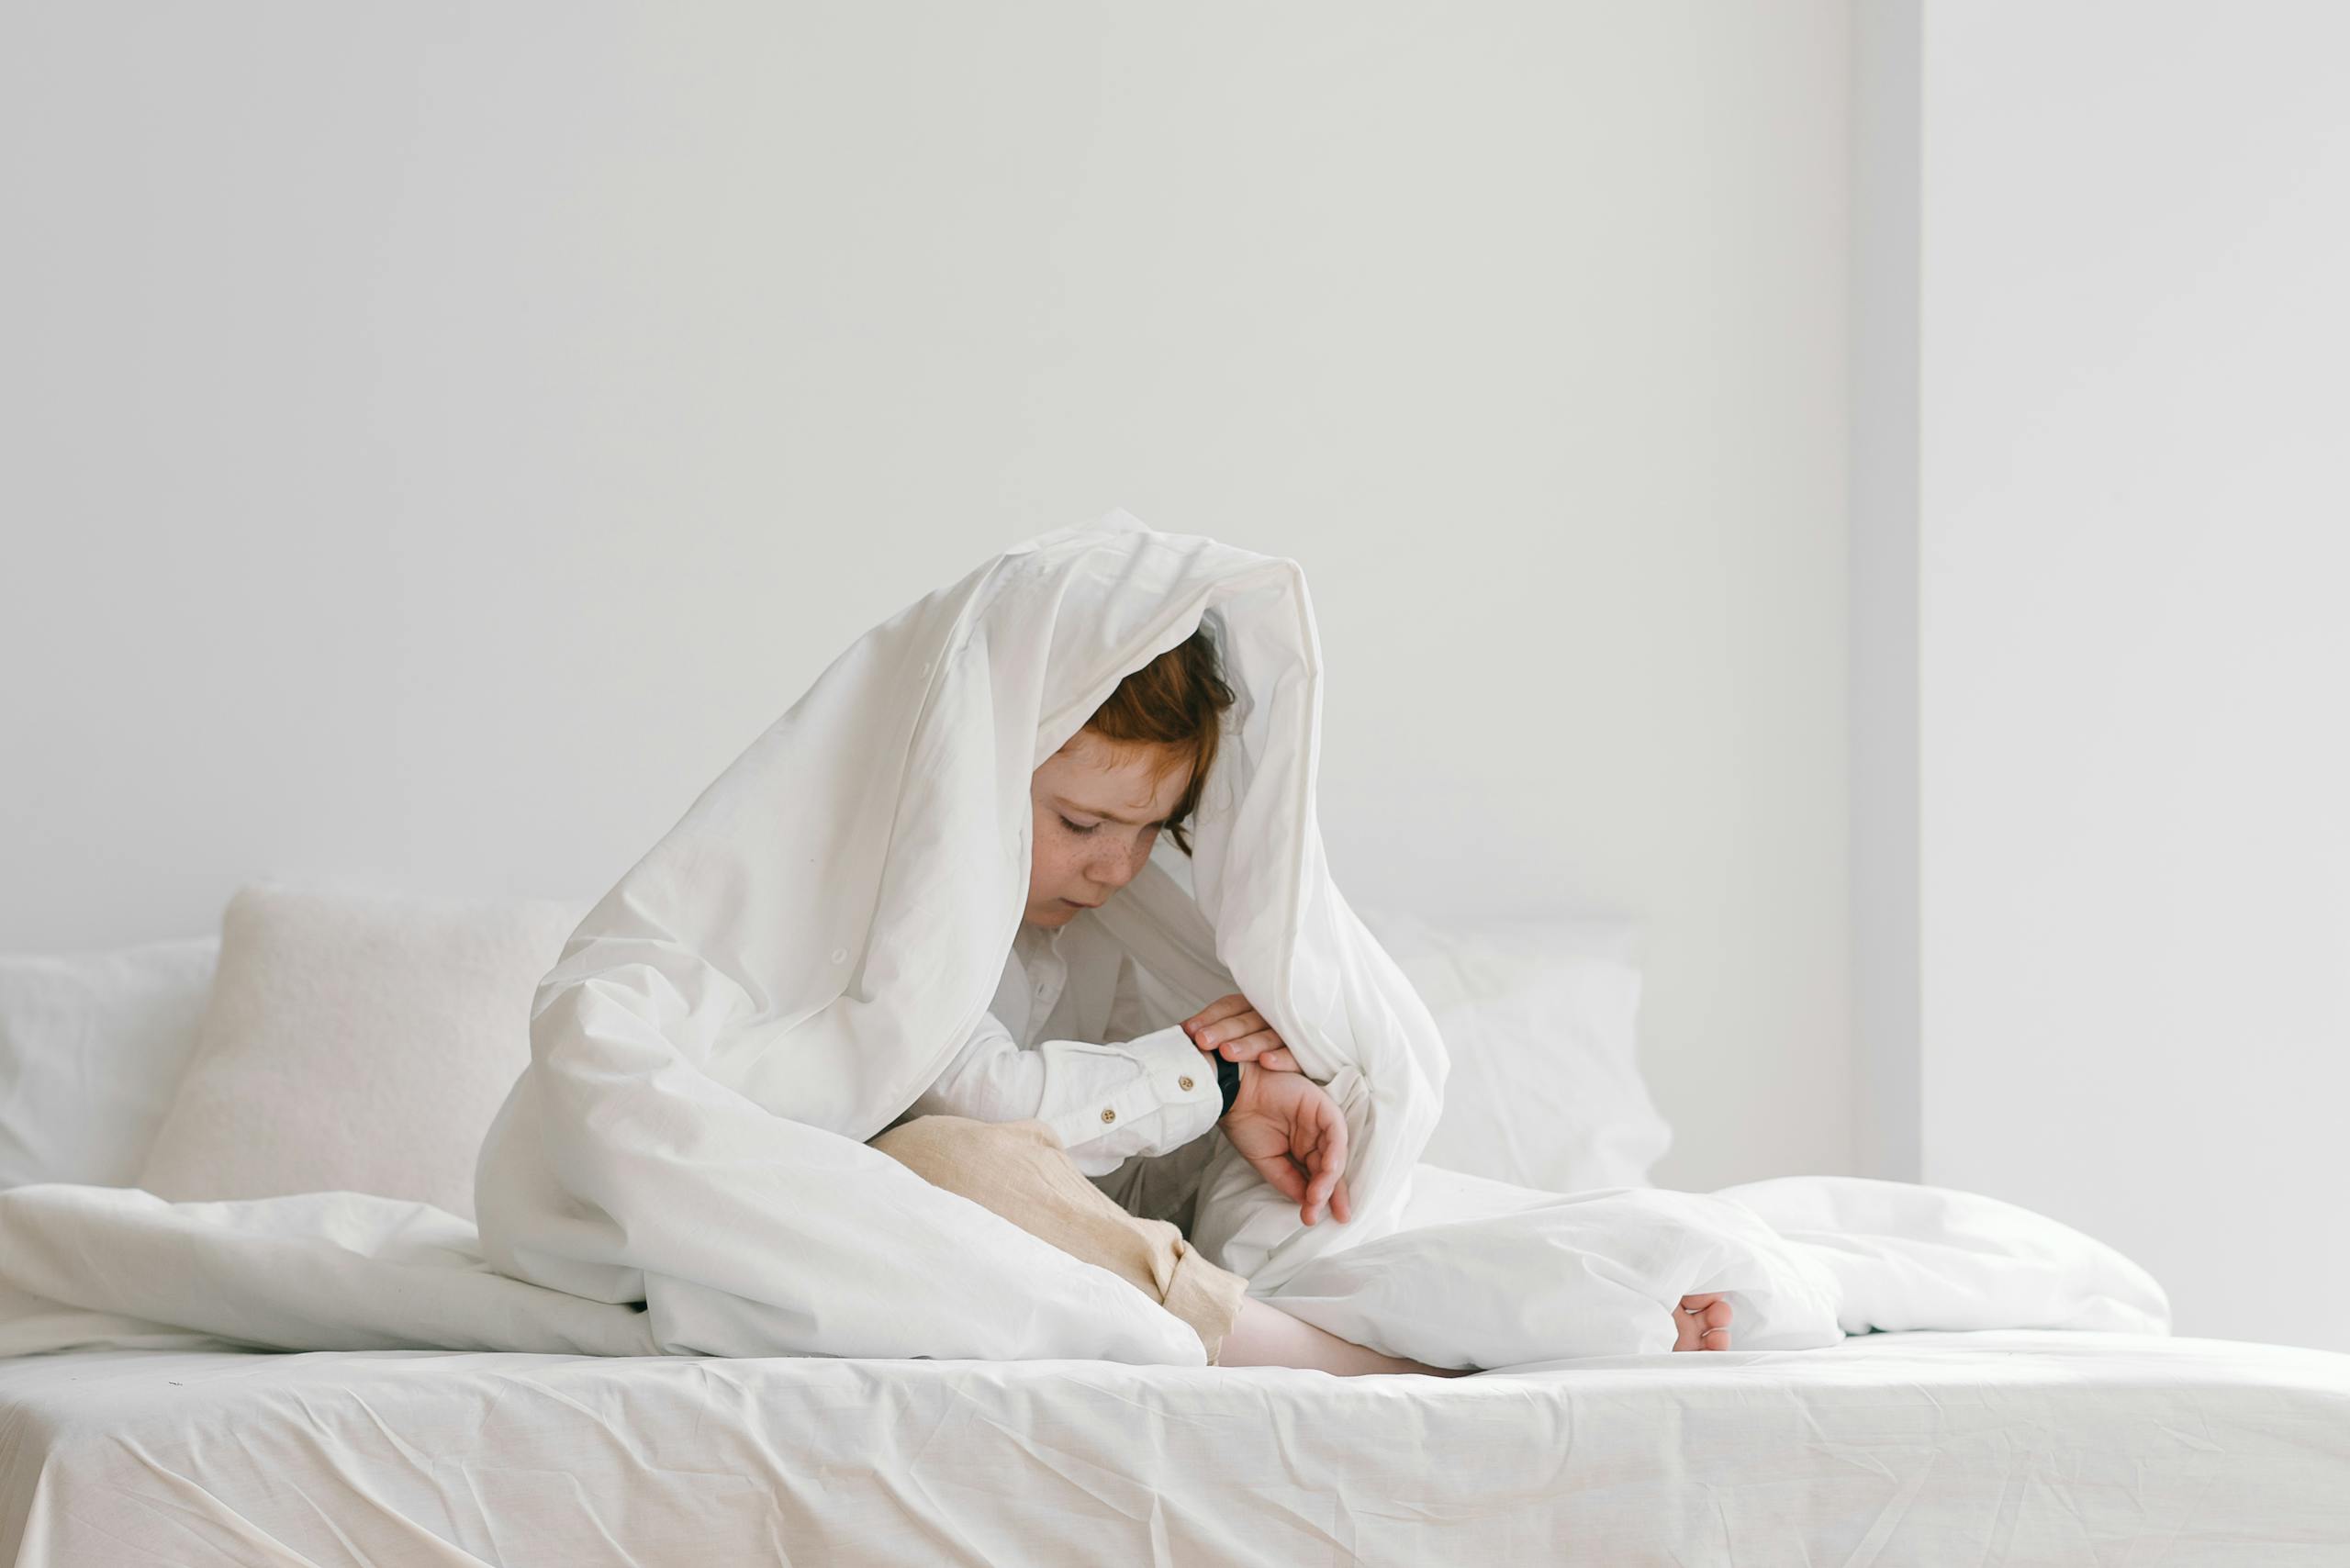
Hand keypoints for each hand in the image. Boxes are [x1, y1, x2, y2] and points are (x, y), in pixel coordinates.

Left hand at [1182, 992, 1299, 1072]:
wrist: (1300, 1083)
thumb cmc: (1261, 1050)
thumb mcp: (1239, 1038)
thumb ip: (1213, 1033)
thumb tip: (1182, 1031)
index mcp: (1253, 1008)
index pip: (1230, 1006)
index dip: (1209, 1017)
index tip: (1189, 1030)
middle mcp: (1271, 1016)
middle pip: (1245, 1020)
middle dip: (1222, 1030)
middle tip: (1202, 1041)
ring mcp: (1291, 1033)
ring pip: (1267, 1035)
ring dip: (1247, 1044)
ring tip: (1227, 1053)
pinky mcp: (1309, 1052)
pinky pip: (1296, 1054)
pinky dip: (1281, 1057)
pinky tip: (1265, 1062)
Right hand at [1219, 1061, 1351, 1225]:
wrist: (1232, 1095)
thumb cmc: (1246, 1124)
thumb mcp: (1269, 1163)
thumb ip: (1290, 1181)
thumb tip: (1309, 1205)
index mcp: (1304, 1149)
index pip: (1321, 1176)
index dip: (1325, 1199)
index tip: (1323, 1220)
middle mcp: (1316, 1136)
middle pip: (1333, 1167)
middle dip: (1333, 1193)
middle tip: (1333, 1214)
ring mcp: (1320, 1121)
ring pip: (1336, 1152)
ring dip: (1330, 1177)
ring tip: (1318, 1197)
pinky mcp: (1322, 1105)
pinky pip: (1336, 1131)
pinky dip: (1335, 1151)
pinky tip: (1329, 1170)